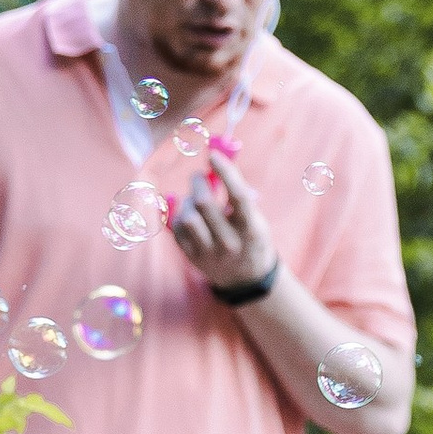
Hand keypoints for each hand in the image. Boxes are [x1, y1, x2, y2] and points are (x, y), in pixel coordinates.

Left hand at [171, 151, 278, 297]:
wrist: (246, 278)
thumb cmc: (250, 237)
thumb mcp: (255, 219)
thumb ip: (238, 195)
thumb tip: (216, 162)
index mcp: (250, 230)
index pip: (238, 196)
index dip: (225, 172)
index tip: (213, 155)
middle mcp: (230, 242)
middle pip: (204, 203)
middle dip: (198, 182)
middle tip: (198, 176)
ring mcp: (209, 253)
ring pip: (187, 216)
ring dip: (188, 201)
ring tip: (195, 201)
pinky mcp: (192, 257)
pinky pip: (178, 228)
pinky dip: (181, 215)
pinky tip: (190, 216)